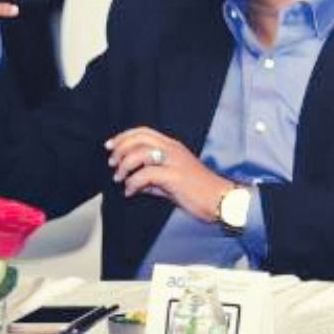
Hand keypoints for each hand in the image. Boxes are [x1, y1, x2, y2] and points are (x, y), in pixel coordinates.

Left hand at [105, 127, 231, 220]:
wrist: (223, 201)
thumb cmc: (201, 193)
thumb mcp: (174, 181)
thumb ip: (155, 180)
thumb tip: (136, 185)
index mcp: (174, 147)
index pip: (143, 132)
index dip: (123, 137)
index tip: (110, 147)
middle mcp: (173, 150)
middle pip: (138, 138)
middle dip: (119, 149)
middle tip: (112, 164)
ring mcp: (174, 162)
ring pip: (139, 154)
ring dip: (123, 166)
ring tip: (120, 179)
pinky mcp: (174, 177)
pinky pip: (144, 175)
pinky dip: (132, 184)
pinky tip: (131, 192)